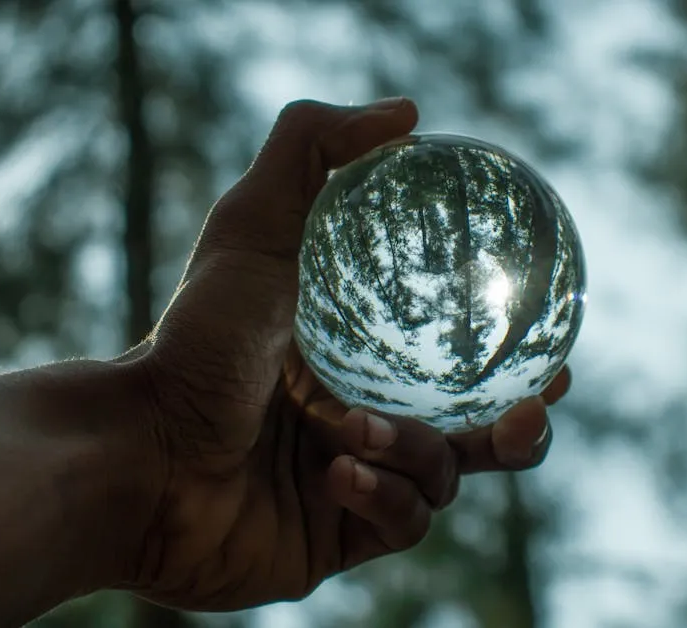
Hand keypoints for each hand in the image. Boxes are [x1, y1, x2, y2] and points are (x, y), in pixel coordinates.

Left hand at [115, 98, 572, 610]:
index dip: (511, 358)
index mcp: (353, 358)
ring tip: (350, 430)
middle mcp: (358, 421)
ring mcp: (350, 483)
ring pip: (442, 478)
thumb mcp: (251, 224)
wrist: (134, 451)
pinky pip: (402, 525)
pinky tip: (337, 472)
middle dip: (516, 428)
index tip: (552, 347)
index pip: (453, 361)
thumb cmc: (191, 341)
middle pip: (472, 432)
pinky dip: (386, 496)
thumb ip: (313, 148)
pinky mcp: (336, 540)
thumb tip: (406, 114)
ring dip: (418, 451)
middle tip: (529, 409)